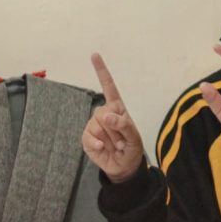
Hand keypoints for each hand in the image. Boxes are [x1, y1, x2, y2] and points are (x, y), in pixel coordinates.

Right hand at [82, 53, 143, 182]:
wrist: (124, 166)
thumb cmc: (132, 148)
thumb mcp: (134, 136)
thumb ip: (123, 125)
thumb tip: (106, 117)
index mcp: (117, 108)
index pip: (109, 87)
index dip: (101, 71)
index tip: (94, 55)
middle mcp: (104, 114)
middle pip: (103, 112)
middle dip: (115, 128)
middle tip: (122, 139)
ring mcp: (94, 126)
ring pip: (96, 126)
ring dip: (109, 138)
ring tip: (115, 145)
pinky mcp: (86, 138)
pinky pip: (88, 137)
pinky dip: (97, 144)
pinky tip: (104, 148)